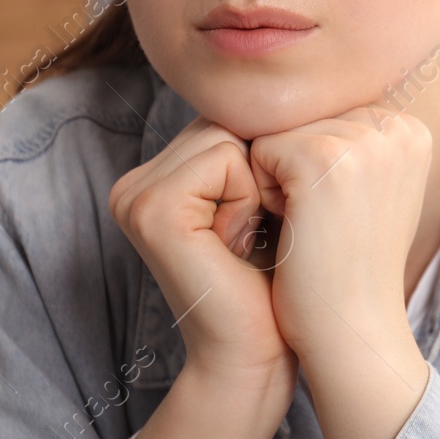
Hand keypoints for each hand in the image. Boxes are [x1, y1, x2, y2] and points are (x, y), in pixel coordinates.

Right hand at [108, 116, 295, 386]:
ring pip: (228, 135)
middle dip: (262, 173)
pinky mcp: (150, 209)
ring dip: (259, 187)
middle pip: (226, 122)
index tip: (264, 223)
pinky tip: (235, 246)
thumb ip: (259, 148)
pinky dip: (249, 199)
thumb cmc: (276, 283)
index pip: (227, 121)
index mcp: (157, 177)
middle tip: (257, 236)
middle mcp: (135, 183)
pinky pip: (225, 159)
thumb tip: (305, 83)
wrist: (257, 355)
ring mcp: (134, 195)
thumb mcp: (269, 202)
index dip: (266, 164)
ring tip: (246, 241)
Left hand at [248, 105, 431, 362]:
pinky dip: (263, 193)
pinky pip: (259, 151)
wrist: (351, 329)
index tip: (343, 216)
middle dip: (296, 171)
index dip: (316, 168)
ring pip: (279, 134)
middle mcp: (396, 126)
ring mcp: (363, 141)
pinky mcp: (322, 158)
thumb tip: (296, 98)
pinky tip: (296, 229)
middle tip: (325, 226)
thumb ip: (351, 141)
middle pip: (303, 119)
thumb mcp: (369, 190)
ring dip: (278, 182)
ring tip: (313, 227)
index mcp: (410, 129)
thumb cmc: (348, 267)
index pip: (326, 116)